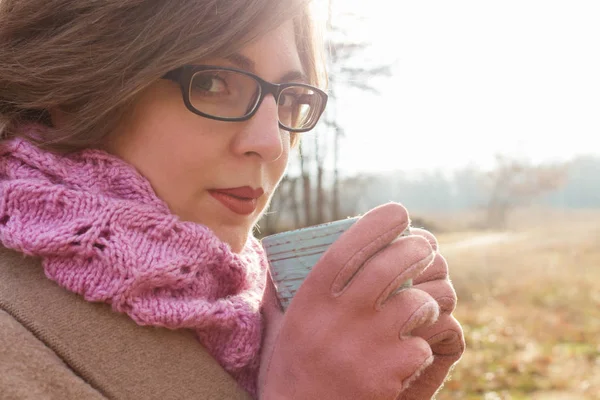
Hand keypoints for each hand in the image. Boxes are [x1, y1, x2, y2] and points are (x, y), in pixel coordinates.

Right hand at [258, 203, 455, 398]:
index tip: (399, 213)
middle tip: (426, 248)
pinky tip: (413, 350)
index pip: (350, 246)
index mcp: (311, 299)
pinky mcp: (387, 375)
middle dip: (418, 250)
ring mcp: (366, 346)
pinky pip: (422, 347)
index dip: (379, 223)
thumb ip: (275, 293)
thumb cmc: (288, 374)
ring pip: (417, 304)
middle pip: (392, 266)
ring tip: (426, 302)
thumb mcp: (275, 329)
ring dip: (428, 299)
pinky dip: (423, 345)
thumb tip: (271, 258)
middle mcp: (339, 316)